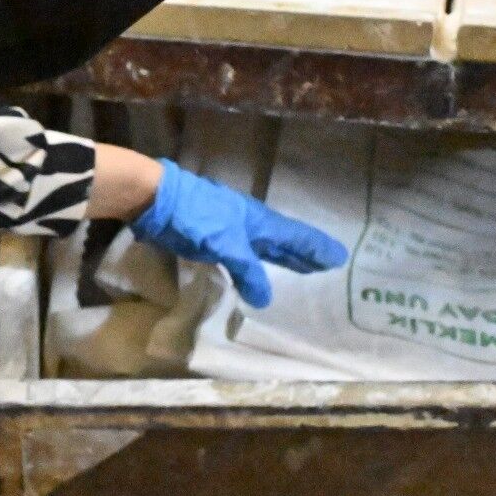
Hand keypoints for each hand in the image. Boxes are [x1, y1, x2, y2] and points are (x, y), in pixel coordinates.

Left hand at [127, 158, 347, 306]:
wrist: (156, 197)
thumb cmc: (194, 217)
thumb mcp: (225, 245)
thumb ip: (246, 271)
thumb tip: (264, 298)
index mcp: (259, 222)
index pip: (296, 238)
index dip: (316, 249)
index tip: (339, 257)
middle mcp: (250, 223)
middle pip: (283, 240)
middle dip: (303, 253)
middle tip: (323, 265)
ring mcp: (230, 227)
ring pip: (263, 245)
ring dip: (281, 256)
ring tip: (298, 267)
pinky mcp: (211, 234)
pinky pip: (243, 250)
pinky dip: (254, 261)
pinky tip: (251, 268)